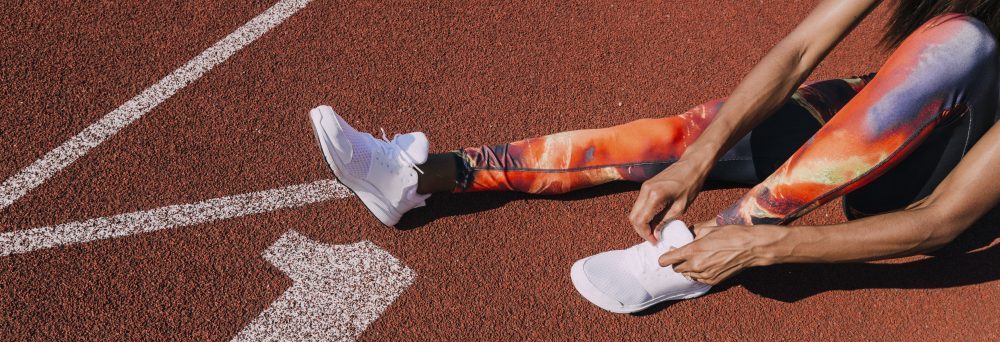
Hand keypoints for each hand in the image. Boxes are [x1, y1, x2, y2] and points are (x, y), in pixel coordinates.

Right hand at [628, 156, 710, 243]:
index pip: (641, 221)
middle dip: (641, 230)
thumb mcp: (680, 207)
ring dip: (642, 223)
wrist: (693, 164)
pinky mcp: (647, 186)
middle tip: (654, 238)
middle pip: (633, 217)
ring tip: (655, 231)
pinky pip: (640, 204)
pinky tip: (654, 220)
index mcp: (654, 196)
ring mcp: (644, 187)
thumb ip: (665, 221)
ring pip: (635, 211)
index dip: (646, 234)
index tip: (656, 241)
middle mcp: (645, 190)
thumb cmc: (691, 184)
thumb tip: (656, 234)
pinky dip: (644, 215)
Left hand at [658, 225, 773, 284]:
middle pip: (676, 268)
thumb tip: (686, 233)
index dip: (665, 257)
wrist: (751, 247)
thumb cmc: (731, 234)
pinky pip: (699, 279)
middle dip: (677, 261)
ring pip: (687, 275)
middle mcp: (696, 265)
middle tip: (683, 254)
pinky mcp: (714, 281)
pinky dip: (698, 273)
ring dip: (688, 268)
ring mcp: (705, 275)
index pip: (666, 260)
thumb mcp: (709, 229)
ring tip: (697, 258)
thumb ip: (694, 233)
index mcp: (692, 251)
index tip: (669, 252)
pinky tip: (706, 264)